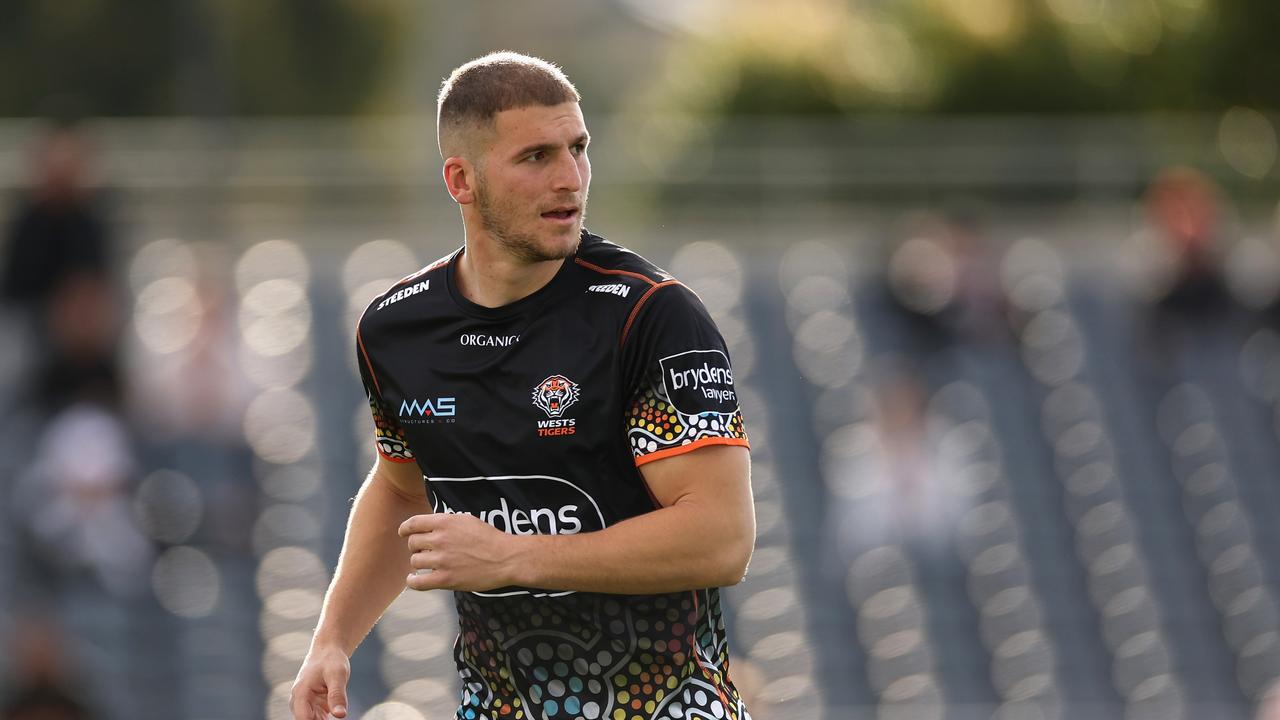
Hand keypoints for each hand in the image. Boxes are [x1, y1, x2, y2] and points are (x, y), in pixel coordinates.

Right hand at [289, 645, 349, 718]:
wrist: (329, 651)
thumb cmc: (331, 659)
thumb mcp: (337, 674)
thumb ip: (337, 695)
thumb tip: (340, 715)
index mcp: (300, 694)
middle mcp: (299, 702)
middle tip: (336, 715)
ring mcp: (306, 705)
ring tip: (336, 710)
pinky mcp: (314, 707)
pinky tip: (337, 713)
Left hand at [398, 513, 518, 591]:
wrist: (505, 558)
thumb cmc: (489, 538)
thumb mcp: (467, 520)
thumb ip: (446, 522)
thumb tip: (429, 526)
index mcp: (445, 523)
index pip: (413, 523)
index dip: (405, 529)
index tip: (403, 533)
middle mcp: (440, 540)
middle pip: (413, 543)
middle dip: (416, 547)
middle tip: (424, 551)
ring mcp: (442, 560)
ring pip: (415, 561)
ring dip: (418, 562)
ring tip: (425, 564)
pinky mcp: (446, 579)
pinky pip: (418, 582)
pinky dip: (412, 581)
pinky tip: (413, 579)